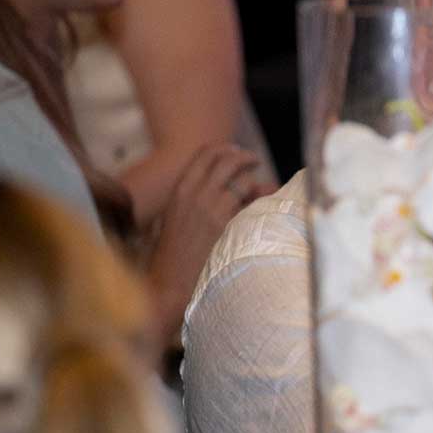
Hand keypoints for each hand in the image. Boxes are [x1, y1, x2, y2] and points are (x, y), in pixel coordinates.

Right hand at [144, 142, 273, 316]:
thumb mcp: (179, 218)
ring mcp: (212, 208)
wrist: (169, 282)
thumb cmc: (175, 254)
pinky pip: (252, 203)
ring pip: (244, 181)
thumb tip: (237, 185)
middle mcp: (195, 194)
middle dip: (246, 158)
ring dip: (255, 184)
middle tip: (255, 163)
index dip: (226, 149)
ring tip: (259, 191)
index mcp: (180, 190)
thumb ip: (202, 198)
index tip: (237, 152)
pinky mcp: (227, 224)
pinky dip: (261, 202)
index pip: (205, 154)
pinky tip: (263, 209)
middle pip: (228, 160)